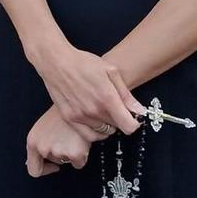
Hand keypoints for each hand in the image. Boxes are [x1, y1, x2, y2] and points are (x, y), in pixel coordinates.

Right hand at [25, 38, 143, 137]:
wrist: (56, 62)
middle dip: (120, 120)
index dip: (134, 123)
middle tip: (116, 109)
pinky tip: (96, 121)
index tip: (133, 117)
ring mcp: (81, 116)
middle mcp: (94, 110)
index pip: (129, 126)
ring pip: (104, 132)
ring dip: (108, 125)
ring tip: (104, 112)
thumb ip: (126, 94)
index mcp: (107, 98)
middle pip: (117, 128)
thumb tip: (140, 111)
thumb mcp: (111, 71)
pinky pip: (88, 135)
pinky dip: (96, 132)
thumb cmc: (84, 63)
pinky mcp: (69, 118)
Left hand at [25, 108, 97, 177]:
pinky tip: (81, 142)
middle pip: (54, 161)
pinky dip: (82, 156)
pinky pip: (79, 163)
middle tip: (66, 137)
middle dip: (62, 153)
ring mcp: (58, 151)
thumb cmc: (61, 113)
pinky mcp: (75, 154)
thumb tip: (37, 162)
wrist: (78, 102)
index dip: (44, 170)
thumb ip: (40, 144)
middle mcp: (43, 148)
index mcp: (32, 142)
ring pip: (67, 161)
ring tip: (73, 136)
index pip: (34, 170)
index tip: (53, 166)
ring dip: (72, 152)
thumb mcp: (42, 128)